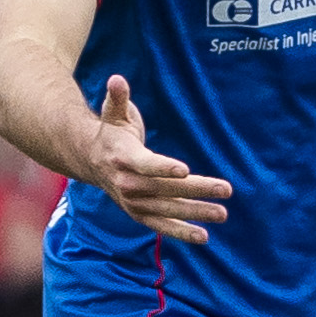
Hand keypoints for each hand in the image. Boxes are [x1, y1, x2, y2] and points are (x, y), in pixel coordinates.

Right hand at [80, 75, 233, 244]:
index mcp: (121, 157)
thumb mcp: (112, 114)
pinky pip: (159, 225)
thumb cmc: (109, 132)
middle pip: (164, 188)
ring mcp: (131, 201)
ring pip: (166, 210)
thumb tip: (117, 80)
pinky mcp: (137, 212)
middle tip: (226, 189)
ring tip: (222, 214)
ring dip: (195, 213)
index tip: (184, 171)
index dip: (163, 168)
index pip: (144, 164)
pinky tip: (204, 236)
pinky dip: (180, 232)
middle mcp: (125, 183)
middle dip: (196, 189)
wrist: (88, 159)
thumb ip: (117, 98)